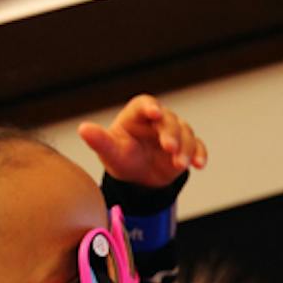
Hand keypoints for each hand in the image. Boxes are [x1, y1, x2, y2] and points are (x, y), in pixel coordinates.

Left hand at [77, 96, 206, 188]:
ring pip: (186, 134)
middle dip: (171, 134)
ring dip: (186, 148)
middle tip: (169, 147)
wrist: (138, 179)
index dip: (150, 107)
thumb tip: (83, 129)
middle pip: (169, 120)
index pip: (145, 104)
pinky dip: (200, 154)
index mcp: (137, 115)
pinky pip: (198, 147)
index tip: (154, 113)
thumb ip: (99, 141)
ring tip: (180, 164)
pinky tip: (199, 165)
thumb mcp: (110, 152)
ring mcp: (175, 133)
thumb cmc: (121, 159)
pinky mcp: (187, 148)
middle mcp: (159, 121)